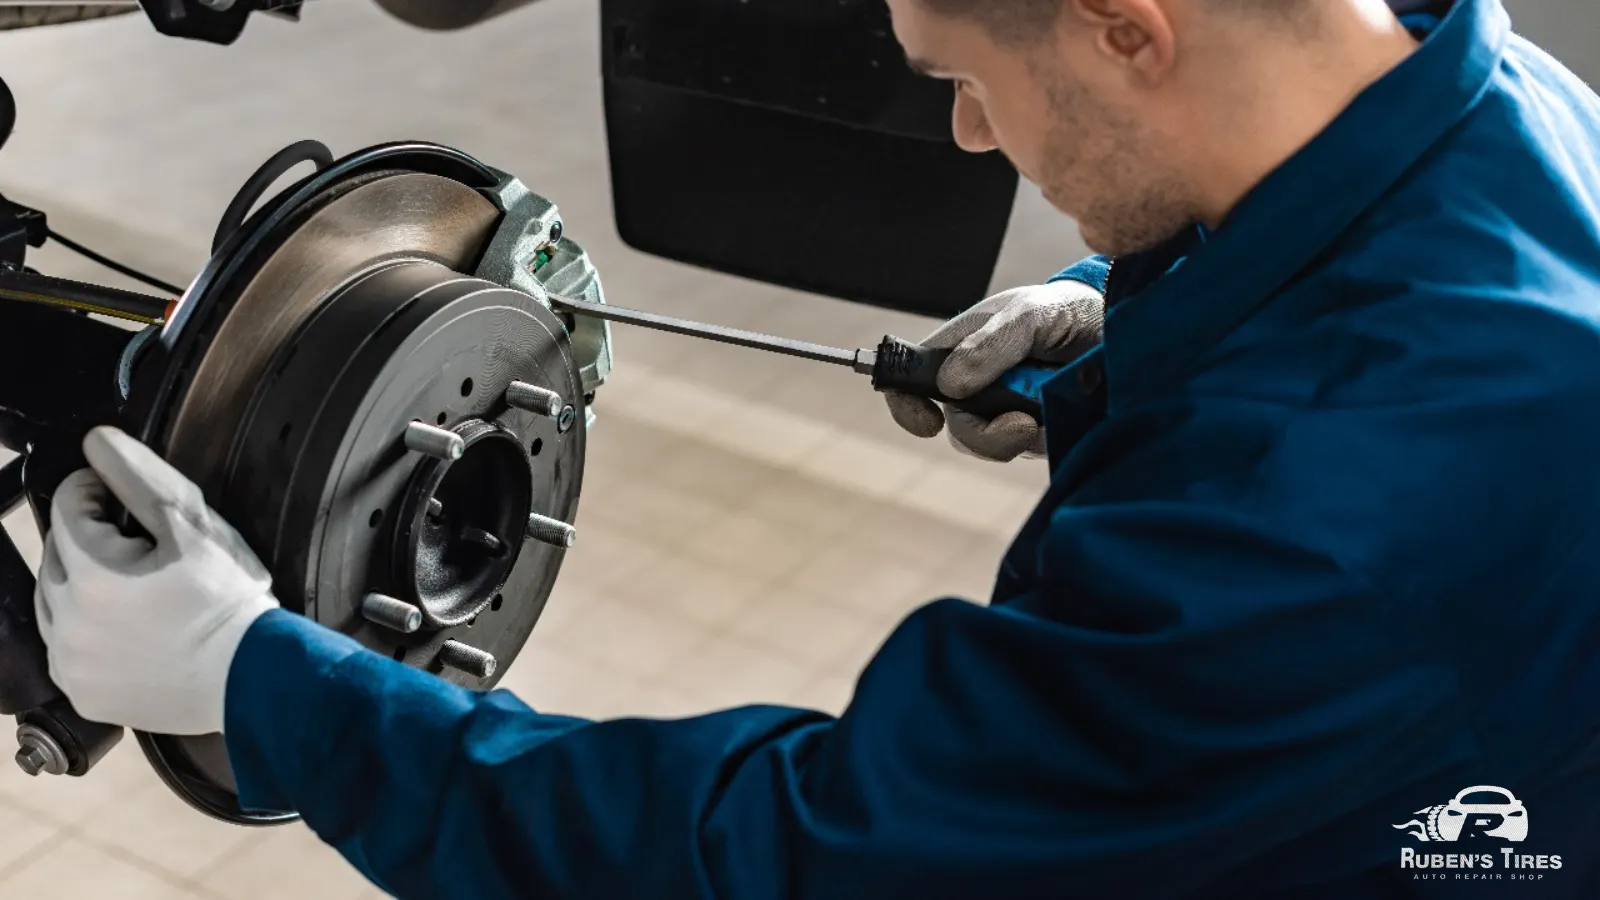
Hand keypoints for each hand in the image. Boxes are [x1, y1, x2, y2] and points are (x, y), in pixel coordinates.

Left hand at [34, 426, 278, 734]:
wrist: (252, 678)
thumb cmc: (229, 603)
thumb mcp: (194, 528)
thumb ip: (140, 478)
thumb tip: (96, 442)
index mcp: (93, 573)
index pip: (68, 505)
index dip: (94, 489)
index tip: (120, 496)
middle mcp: (69, 621)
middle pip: (55, 553)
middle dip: (87, 538)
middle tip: (138, 544)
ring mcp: (72, 662)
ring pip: (52, 602)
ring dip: (80, 584)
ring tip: (130, 585)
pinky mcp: (83, 693)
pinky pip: (64, 649)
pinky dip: (84, 630)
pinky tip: (124, 626)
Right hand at [884, 280, 1103, 461]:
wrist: (1121, 327)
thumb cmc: (1065, 310)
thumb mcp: (1030, 314)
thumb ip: (990, 344)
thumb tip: (949, 384)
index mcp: (961, 349)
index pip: (914, 379)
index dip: (908, 404)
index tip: (927, 422)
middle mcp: (978, 384)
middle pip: (957, 426)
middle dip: (984, 434)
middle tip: (1021, 424)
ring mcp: (1008, 410)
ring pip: (993, 445)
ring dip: (1020, 437)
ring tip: (1049, 413)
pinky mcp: (1038, 431)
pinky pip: (1031, 449)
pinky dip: (1048, 437)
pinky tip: (1067, 412)